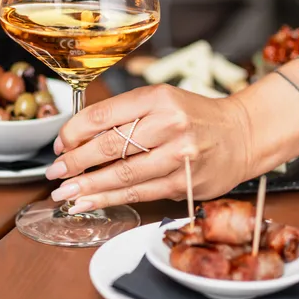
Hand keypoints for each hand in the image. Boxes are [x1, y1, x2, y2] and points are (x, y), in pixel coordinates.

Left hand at [45, 84, 253, 213]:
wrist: (243, 135)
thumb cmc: (196, 118)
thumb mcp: (163, 101)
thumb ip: (125, 116)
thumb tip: (78, 139)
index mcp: (158, 97)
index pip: (104, 115)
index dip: (73, 132)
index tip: (58, 145)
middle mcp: (169, 123)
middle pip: (110, 145)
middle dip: (75, 162)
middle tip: (54, 173)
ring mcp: (178, 155)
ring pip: (122, 174)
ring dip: (87, 186)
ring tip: (64, 194)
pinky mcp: (184, 182)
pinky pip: (138, 192)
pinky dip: (109, 198)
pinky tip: (89, 202)